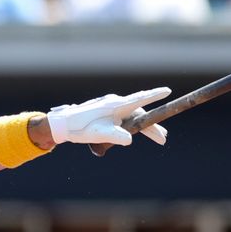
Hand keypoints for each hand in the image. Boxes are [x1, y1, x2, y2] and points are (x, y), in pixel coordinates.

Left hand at [47, 87, 170, 145]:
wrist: (63, 125)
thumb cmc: (80, 128)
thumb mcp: (99, 134)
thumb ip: (116, 136)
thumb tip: (129, 140)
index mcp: (115, 106)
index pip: (139, 100)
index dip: (154, 95)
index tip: (167, 91)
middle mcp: (115, 104)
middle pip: (139, 114)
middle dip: (152, 126)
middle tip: (163, 138)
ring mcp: (111, 108)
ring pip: (132, 117)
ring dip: (144, 127)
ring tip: (157, 136)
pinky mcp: (106, 113)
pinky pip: (124, 118)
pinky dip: (133, 125)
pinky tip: (136, 132)